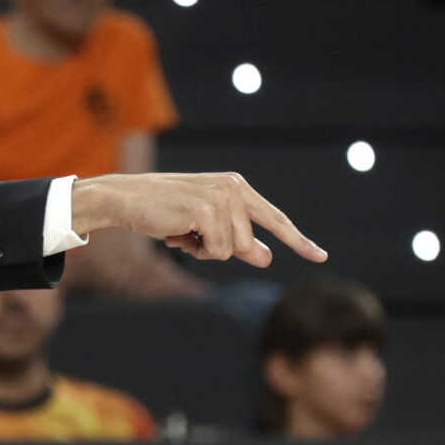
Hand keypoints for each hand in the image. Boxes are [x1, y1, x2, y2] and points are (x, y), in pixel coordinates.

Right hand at [70, 172, 326, 267]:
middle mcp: (234, 187)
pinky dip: (195, 250)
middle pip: (248, 242)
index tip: (320, 257)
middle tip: (189, 238)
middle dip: (219, 250)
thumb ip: (236, 239)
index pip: (274, 218)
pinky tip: (176, 233)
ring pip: (232, 250)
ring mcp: (222, 197)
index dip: (297, 240)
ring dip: (204, 251)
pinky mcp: (207, 210)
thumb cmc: (160, 211)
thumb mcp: (202, 226)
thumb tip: (266, 258)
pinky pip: (216, 250)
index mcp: (236, 186)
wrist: (124, 199)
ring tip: (180, 233)